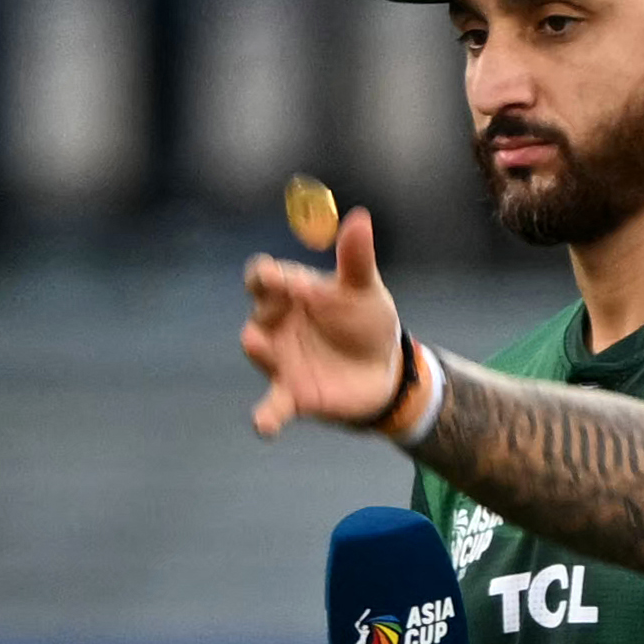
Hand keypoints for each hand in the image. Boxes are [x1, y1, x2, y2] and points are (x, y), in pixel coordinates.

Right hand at [242, 209, 404, 436]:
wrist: (384, 370)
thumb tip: (360, 217)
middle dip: (263, 310)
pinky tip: (262, 426)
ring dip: (259, 349)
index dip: (265, 275)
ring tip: (260, 346)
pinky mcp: (291, 394)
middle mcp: (277, 324)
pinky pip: (272, 407)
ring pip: (258, 351)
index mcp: (291, 292)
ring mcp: (281, 360)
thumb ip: (356, 258)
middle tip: (271, 304)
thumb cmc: (367, 321)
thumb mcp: (364, 289)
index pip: (266, 277)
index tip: (270, 275)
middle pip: (259, 312)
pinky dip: (265, 417)